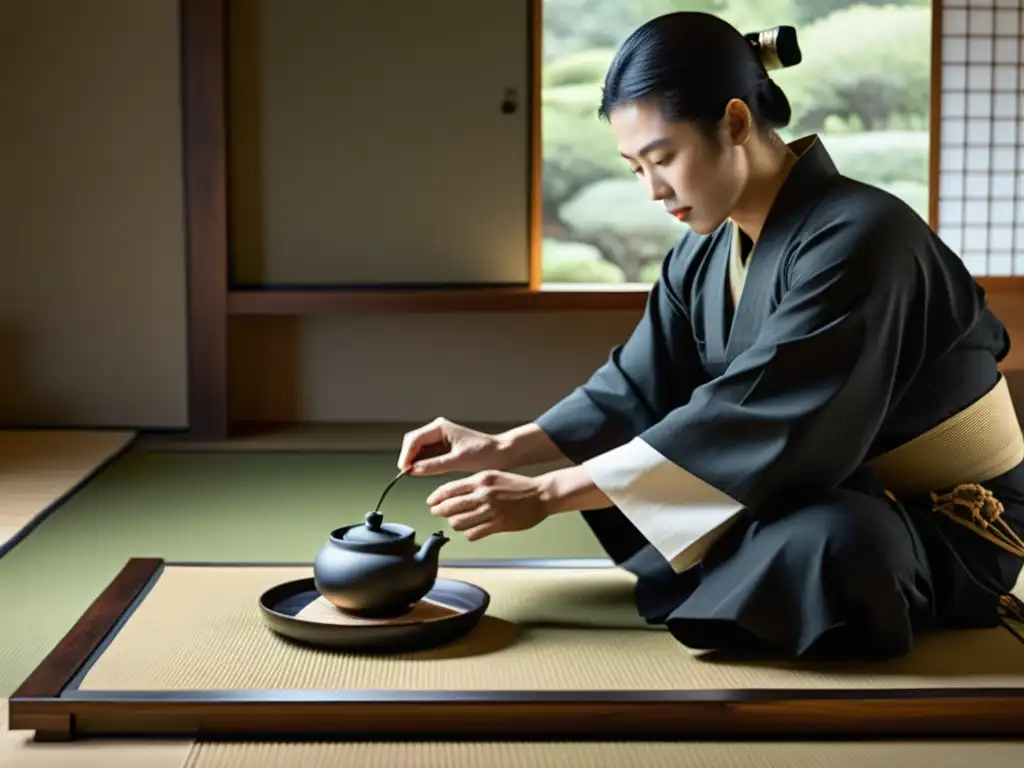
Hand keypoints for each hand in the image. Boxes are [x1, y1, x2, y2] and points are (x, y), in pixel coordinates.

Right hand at [398, 417, 503, 475]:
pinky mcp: (443, 447)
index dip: (406, 454)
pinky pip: (426, 454)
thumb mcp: (457, 461)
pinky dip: (422, 463)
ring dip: (414, 460)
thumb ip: (434, 465)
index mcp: (441, 427)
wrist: (500, 453)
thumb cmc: (484, 453)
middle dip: (408, 457)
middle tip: (406, 473)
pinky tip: (421, 471)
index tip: (404, 468)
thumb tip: (414, 470)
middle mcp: (438, 430)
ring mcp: (439, 438)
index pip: (414, 439)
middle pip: (413, 442)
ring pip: (418, 449)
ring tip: (412, 474)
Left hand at [426, 470, 549, 540]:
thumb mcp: (492, 476)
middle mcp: (483, 495)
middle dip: (439, 512)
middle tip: (437, 513)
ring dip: (454, 524)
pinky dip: (468, 534)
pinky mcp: (498, 525)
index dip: (436, 497)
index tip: (431, 502)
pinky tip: (472, 530)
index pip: (449, 489)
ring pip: (459, 522)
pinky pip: (473, 533)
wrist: (541, 494)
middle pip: (450, 507)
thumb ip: (473, 484)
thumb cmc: (517, 485)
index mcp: (480, 480)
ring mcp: (490, 511)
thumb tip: (453, 494)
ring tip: (456, 522)